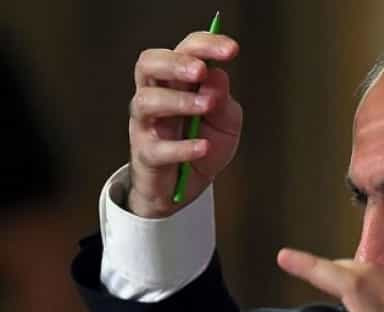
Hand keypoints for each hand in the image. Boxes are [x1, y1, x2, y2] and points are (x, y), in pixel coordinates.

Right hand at [128, 32, 241, 217]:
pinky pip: (158, 148)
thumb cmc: (203, 146)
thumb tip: (217, 76)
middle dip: (175, 62)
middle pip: (149, 64)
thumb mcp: (225, 123)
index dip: (206, 45)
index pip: (184, 51)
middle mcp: (156, 96)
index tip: (231, 50)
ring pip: (146, 101)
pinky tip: (203, 147)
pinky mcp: (147, 155)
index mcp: (177, 82)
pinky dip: (183, 147)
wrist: (185, 188)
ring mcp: (147, 125)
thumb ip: (223, 100)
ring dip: (178, 101)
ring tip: (205, 107)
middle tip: (201, 71)